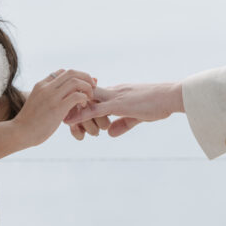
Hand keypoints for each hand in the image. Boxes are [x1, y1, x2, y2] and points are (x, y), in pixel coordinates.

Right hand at [13, 69, 94, 148]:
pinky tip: (83, 106)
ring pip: (75, 81)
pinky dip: (84, 98)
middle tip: (91, 88)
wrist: (19, 133)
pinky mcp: (57, 108)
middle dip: (85, 77)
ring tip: (89, 97)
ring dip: (86, 88)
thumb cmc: (28, 123)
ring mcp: (51, 97)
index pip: (62, 72)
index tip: (82, 86)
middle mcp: (46, 87)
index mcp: (41, 85)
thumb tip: (59, 100)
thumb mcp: (36, 103)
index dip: (75, 77)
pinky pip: (76, 96)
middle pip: (71, 72)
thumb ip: (47, 98)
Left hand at [65, 82, 184, 136]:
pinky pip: (94, 109)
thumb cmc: (158, 104)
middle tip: (54, 110)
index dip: (80, 102)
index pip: (94, 96)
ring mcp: (114, 97)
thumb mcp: (138, 116)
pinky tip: (68, 120)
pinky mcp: (118, 104)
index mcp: (117, 93)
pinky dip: (80, 114)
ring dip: (71, 109)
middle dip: (71, 103)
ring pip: (87, 101)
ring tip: (54, 116)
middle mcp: (113, 92)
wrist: (171, 96)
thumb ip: (122, 124)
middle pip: (86, 96)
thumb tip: (108, 133)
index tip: (66, 107)